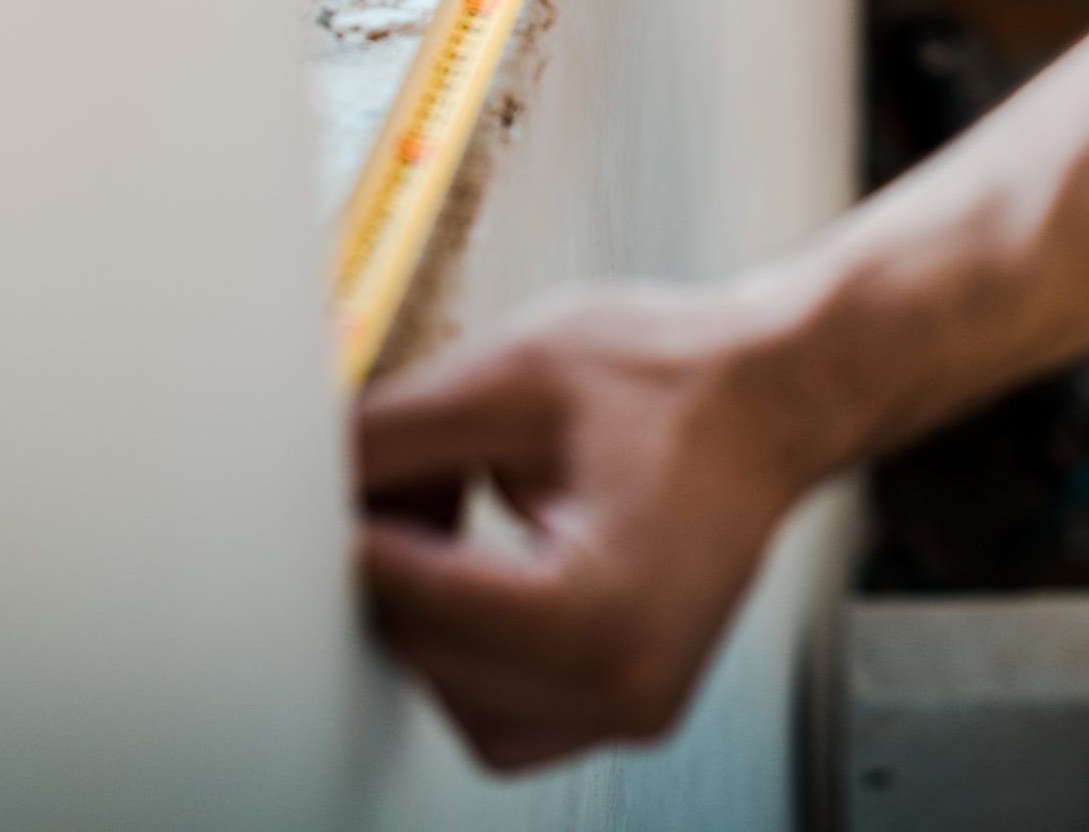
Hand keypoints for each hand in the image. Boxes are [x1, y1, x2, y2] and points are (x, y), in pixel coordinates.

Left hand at [354, 275, 828, 770]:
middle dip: (394, 571)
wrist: (778, 394)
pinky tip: (486, 564)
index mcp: (601, 612)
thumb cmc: (684, 379)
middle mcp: (625, 683)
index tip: (325, 493)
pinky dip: (474, 648)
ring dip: (429, 617)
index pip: (418, 603)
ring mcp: (633, 706)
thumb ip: (394, 434)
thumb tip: (309, 479)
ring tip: (454, 514)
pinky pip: (507, 712)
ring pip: (457, 700)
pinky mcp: (630, 703)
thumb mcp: (515, 377)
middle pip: (430, 660)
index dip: (354, 536)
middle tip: (404, 480)